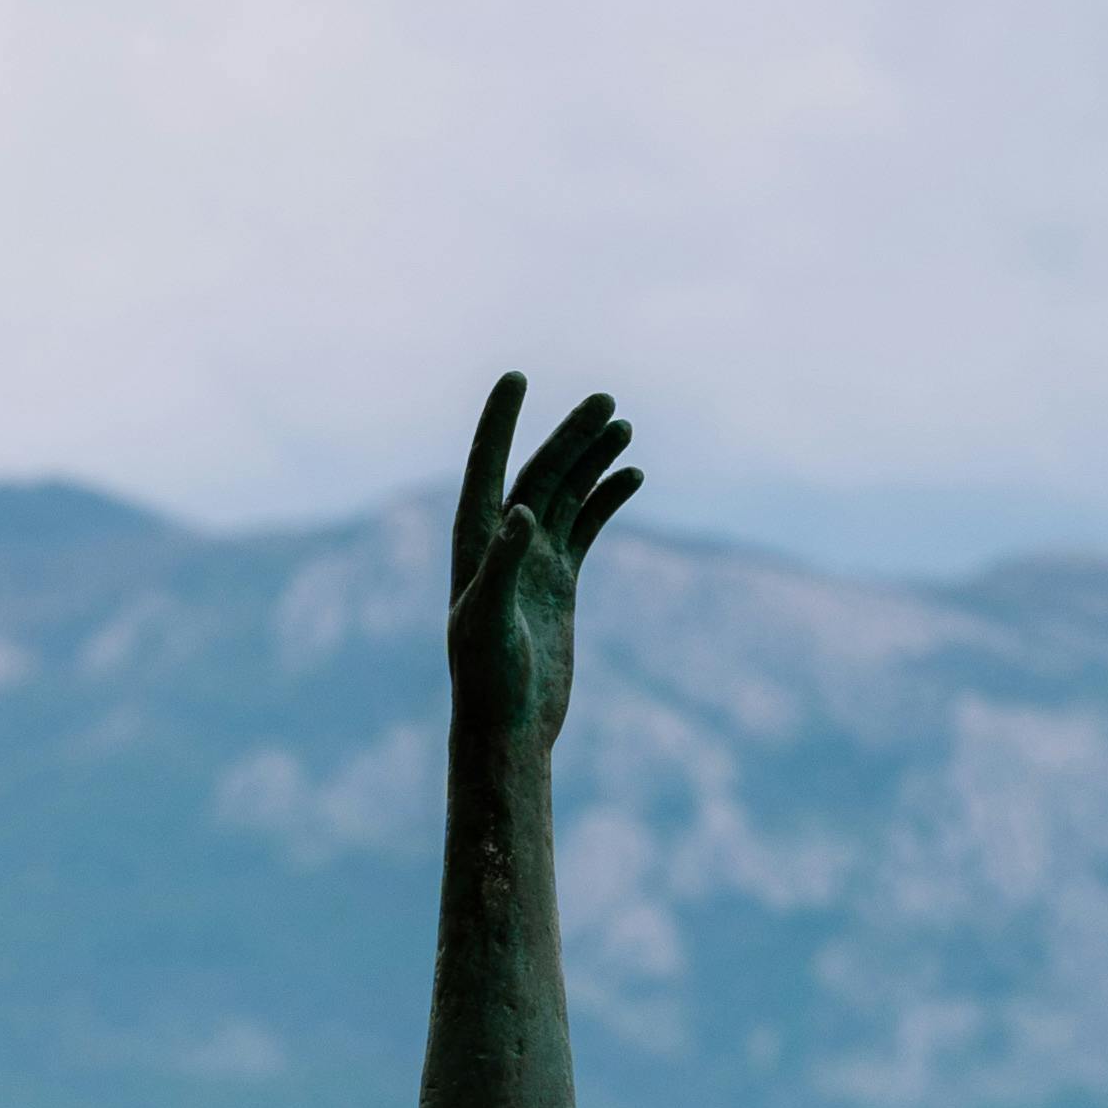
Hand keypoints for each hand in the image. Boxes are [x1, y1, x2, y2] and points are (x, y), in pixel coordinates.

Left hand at [445, 371, 637, 749]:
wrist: (510, 729)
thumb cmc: (489, 682)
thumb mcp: (491, 621)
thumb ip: (503, 564)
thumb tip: (522, 511)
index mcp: (474, 545)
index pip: (485, 469)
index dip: (497, 423)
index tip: (515, 377)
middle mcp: (502, 545)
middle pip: (539, 474)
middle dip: (569, 435)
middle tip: (605, 399)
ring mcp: (534, 562)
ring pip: (566, 495)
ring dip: (591, 459)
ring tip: (623, 425)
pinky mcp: (560, 583)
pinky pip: (586, 527)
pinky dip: (607, 499)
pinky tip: (633, 475)